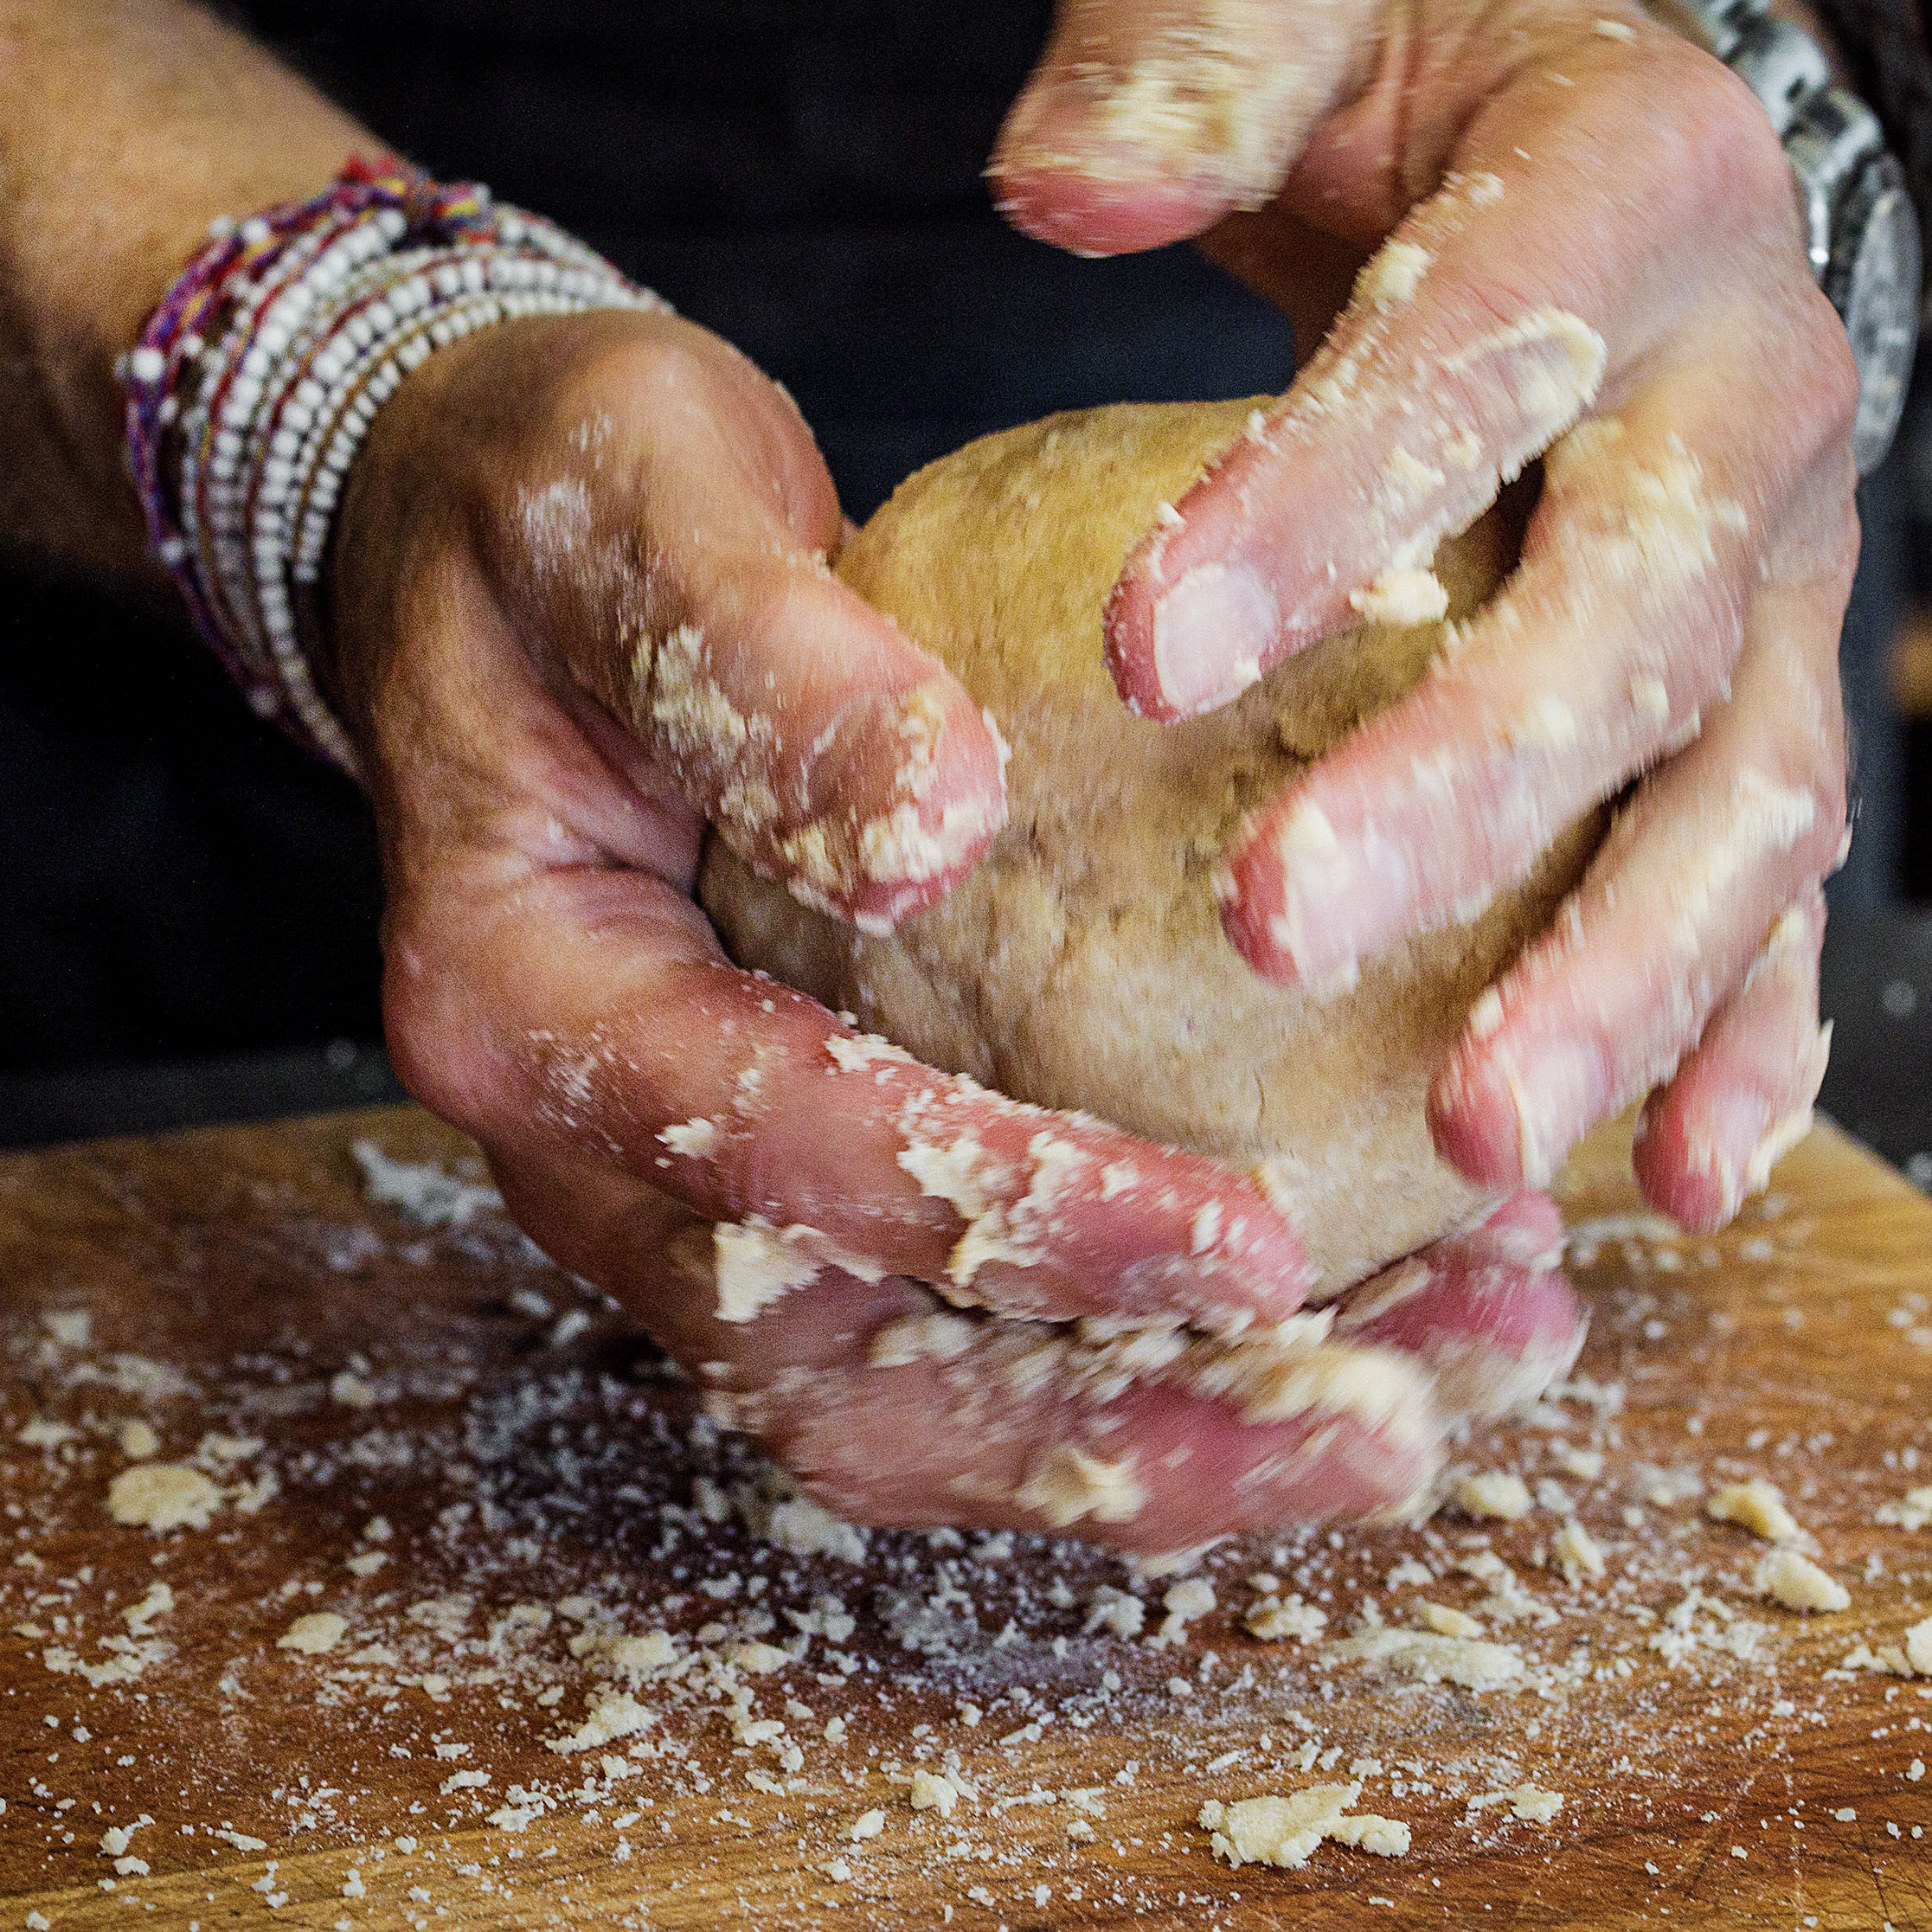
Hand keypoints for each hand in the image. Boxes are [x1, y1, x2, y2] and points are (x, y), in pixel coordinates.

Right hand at [330, 307, 1579, 1547]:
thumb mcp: (634, 496)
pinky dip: (1166, 1347)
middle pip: (856, 1392)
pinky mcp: (801, 1185)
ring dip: (1185, 1429)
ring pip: (933, 1407)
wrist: (490, 534)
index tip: (1247, 1240)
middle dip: (1134, 1435)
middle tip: (1395, 1425)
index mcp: (523, 1012)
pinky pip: (977, 1329)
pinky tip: (1380, 1298)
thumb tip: (932, 822)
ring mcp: (695, 1196)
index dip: (1010, 1219)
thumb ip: (758, 653)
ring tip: (1440, 1388)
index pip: (772, 1166)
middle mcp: (593, 1161)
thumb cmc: (556, 496)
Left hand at [991, 0, 1856, 1232]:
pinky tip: (1665, 1179)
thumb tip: (1058, 187)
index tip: (1152, 653)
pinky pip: (1790, 893)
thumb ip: (1182, 48)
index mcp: (1635, 188)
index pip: (1483, 346)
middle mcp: (1752, 398)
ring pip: (1746, 800)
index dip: (1332, 501)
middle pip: (1639, 618)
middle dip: (1469, 786)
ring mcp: (1796, 580)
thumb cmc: (1422, 77)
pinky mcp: (1785, 704)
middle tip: (1276, 925)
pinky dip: (1745, 1041)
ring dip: (1622, 980)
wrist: (1645, 132)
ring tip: (1474, 1135)